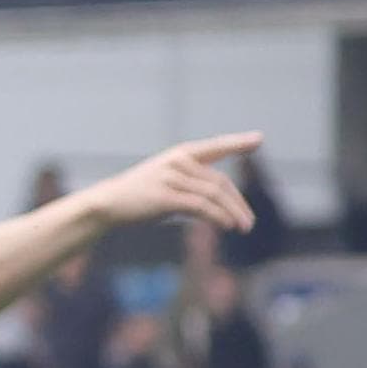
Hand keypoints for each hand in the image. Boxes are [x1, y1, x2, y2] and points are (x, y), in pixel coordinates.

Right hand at [81, 133, 260, 233]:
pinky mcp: (165, 196)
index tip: (258, 139)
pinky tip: (226, 225)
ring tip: (243, 228)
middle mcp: (178, 161)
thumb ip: (194, 184)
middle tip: (250, 222)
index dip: (237, 143)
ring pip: (213, 195)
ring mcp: (171, 177)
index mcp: (180, 154)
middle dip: (238, 203)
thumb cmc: (139, 196)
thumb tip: (224, 204)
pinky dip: (217, 216)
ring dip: (232, 213)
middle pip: (219, 182)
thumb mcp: (168, 182)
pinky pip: (200, 206)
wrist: (107, 204)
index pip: (215, 146)